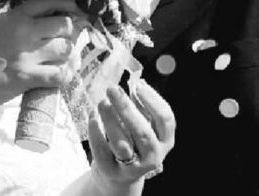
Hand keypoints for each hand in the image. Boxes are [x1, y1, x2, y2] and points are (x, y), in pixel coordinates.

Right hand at [0, 0, 85, 106]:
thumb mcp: (3, 24)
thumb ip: (28, 18)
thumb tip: (60, 14)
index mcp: (17, 15)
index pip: (51, 0)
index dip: (70, 4)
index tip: (78, 11)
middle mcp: (23, 31)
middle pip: (65, 24)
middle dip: (71, 33)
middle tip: (69, 39)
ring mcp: (26, 55)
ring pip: (66, 49)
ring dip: (68, 55)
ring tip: (62, 58)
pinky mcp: (27, 77)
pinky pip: (60, 74)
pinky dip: (65, 74)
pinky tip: (60, 74)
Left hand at [88, 80, 175, 194]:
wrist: (119, 175)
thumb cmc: (132, 140)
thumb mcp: (142, 124)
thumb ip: (140, 106)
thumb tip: (135, 84)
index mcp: (164, 140)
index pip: (166, 120)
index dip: (153, 101)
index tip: (138, 85)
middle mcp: (153, 156)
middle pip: (143, 133)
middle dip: (126, 108)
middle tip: (112, 88)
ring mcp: (133, 167)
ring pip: (122, 144)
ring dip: (110, 120)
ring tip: (102, 102)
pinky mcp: (112, 172)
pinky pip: (102, 151)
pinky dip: (96, 132)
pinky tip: (92, 117)